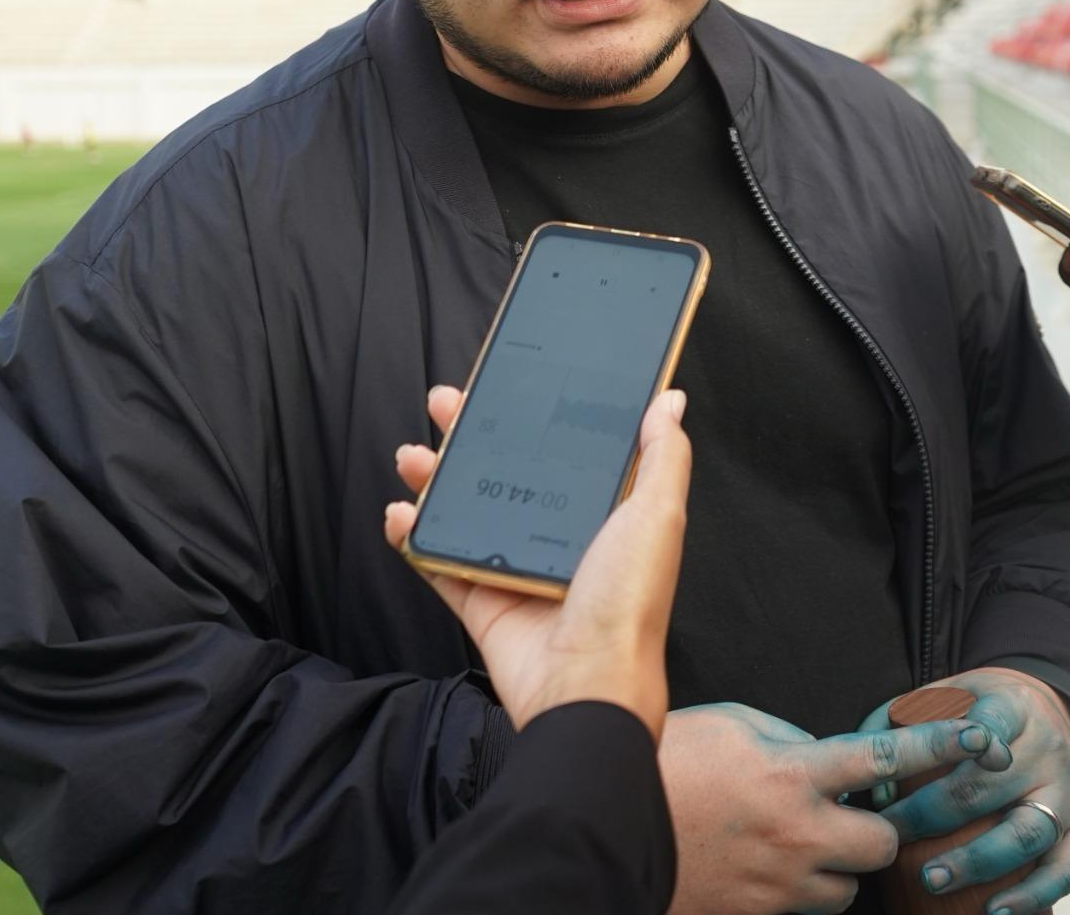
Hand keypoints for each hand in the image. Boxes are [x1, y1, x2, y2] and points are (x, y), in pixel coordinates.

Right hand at [383, 382, 688, 734]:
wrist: (585, 687)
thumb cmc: (628, 603)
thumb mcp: (657, 515)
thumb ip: (662, 455)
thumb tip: (670, 399)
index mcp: (603, 515)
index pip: (562, 451)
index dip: (533, 416)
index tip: (506, 382)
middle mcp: (559, 539)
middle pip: (505, 473)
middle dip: (471, 436)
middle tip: (443, 403)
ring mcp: (517, 571)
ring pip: (466, 512)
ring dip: (434, 480)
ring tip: (412, 456)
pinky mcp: (483, 604)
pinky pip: (439, 563)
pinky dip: (414, 537)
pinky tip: (400, 513)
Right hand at [660, 702, 999, 914]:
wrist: (605, 826)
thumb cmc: (666, 762)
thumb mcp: (731, 724)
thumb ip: (789, 740)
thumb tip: (824, 759)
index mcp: (791, 774)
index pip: (883, 759)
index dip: (937, 745)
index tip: (978, 737)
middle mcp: (797, 835)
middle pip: (882, 844)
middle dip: (875, 829)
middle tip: (847, 812)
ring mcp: (779, 885)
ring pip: (847, 888)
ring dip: (836, 866)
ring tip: (795, 842)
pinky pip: (805, 910)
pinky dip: (800, 891)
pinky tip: (767, 867)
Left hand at [870, 668, 1069, 911]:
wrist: (1050, 708)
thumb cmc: (981, 709)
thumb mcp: (945, 692)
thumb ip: (900, 720)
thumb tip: (875, 784)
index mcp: (1011, 708)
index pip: (985, 726)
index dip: (946, 751)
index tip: (902, 779)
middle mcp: (1046, 750)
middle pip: (989, 787)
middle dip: (932, 818)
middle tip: (889, 839)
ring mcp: (1069, 791)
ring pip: (1028, 832)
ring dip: (977, 862)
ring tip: (932, 881)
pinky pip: (1067, 869)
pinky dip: (1033, 896)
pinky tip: (995, 912)